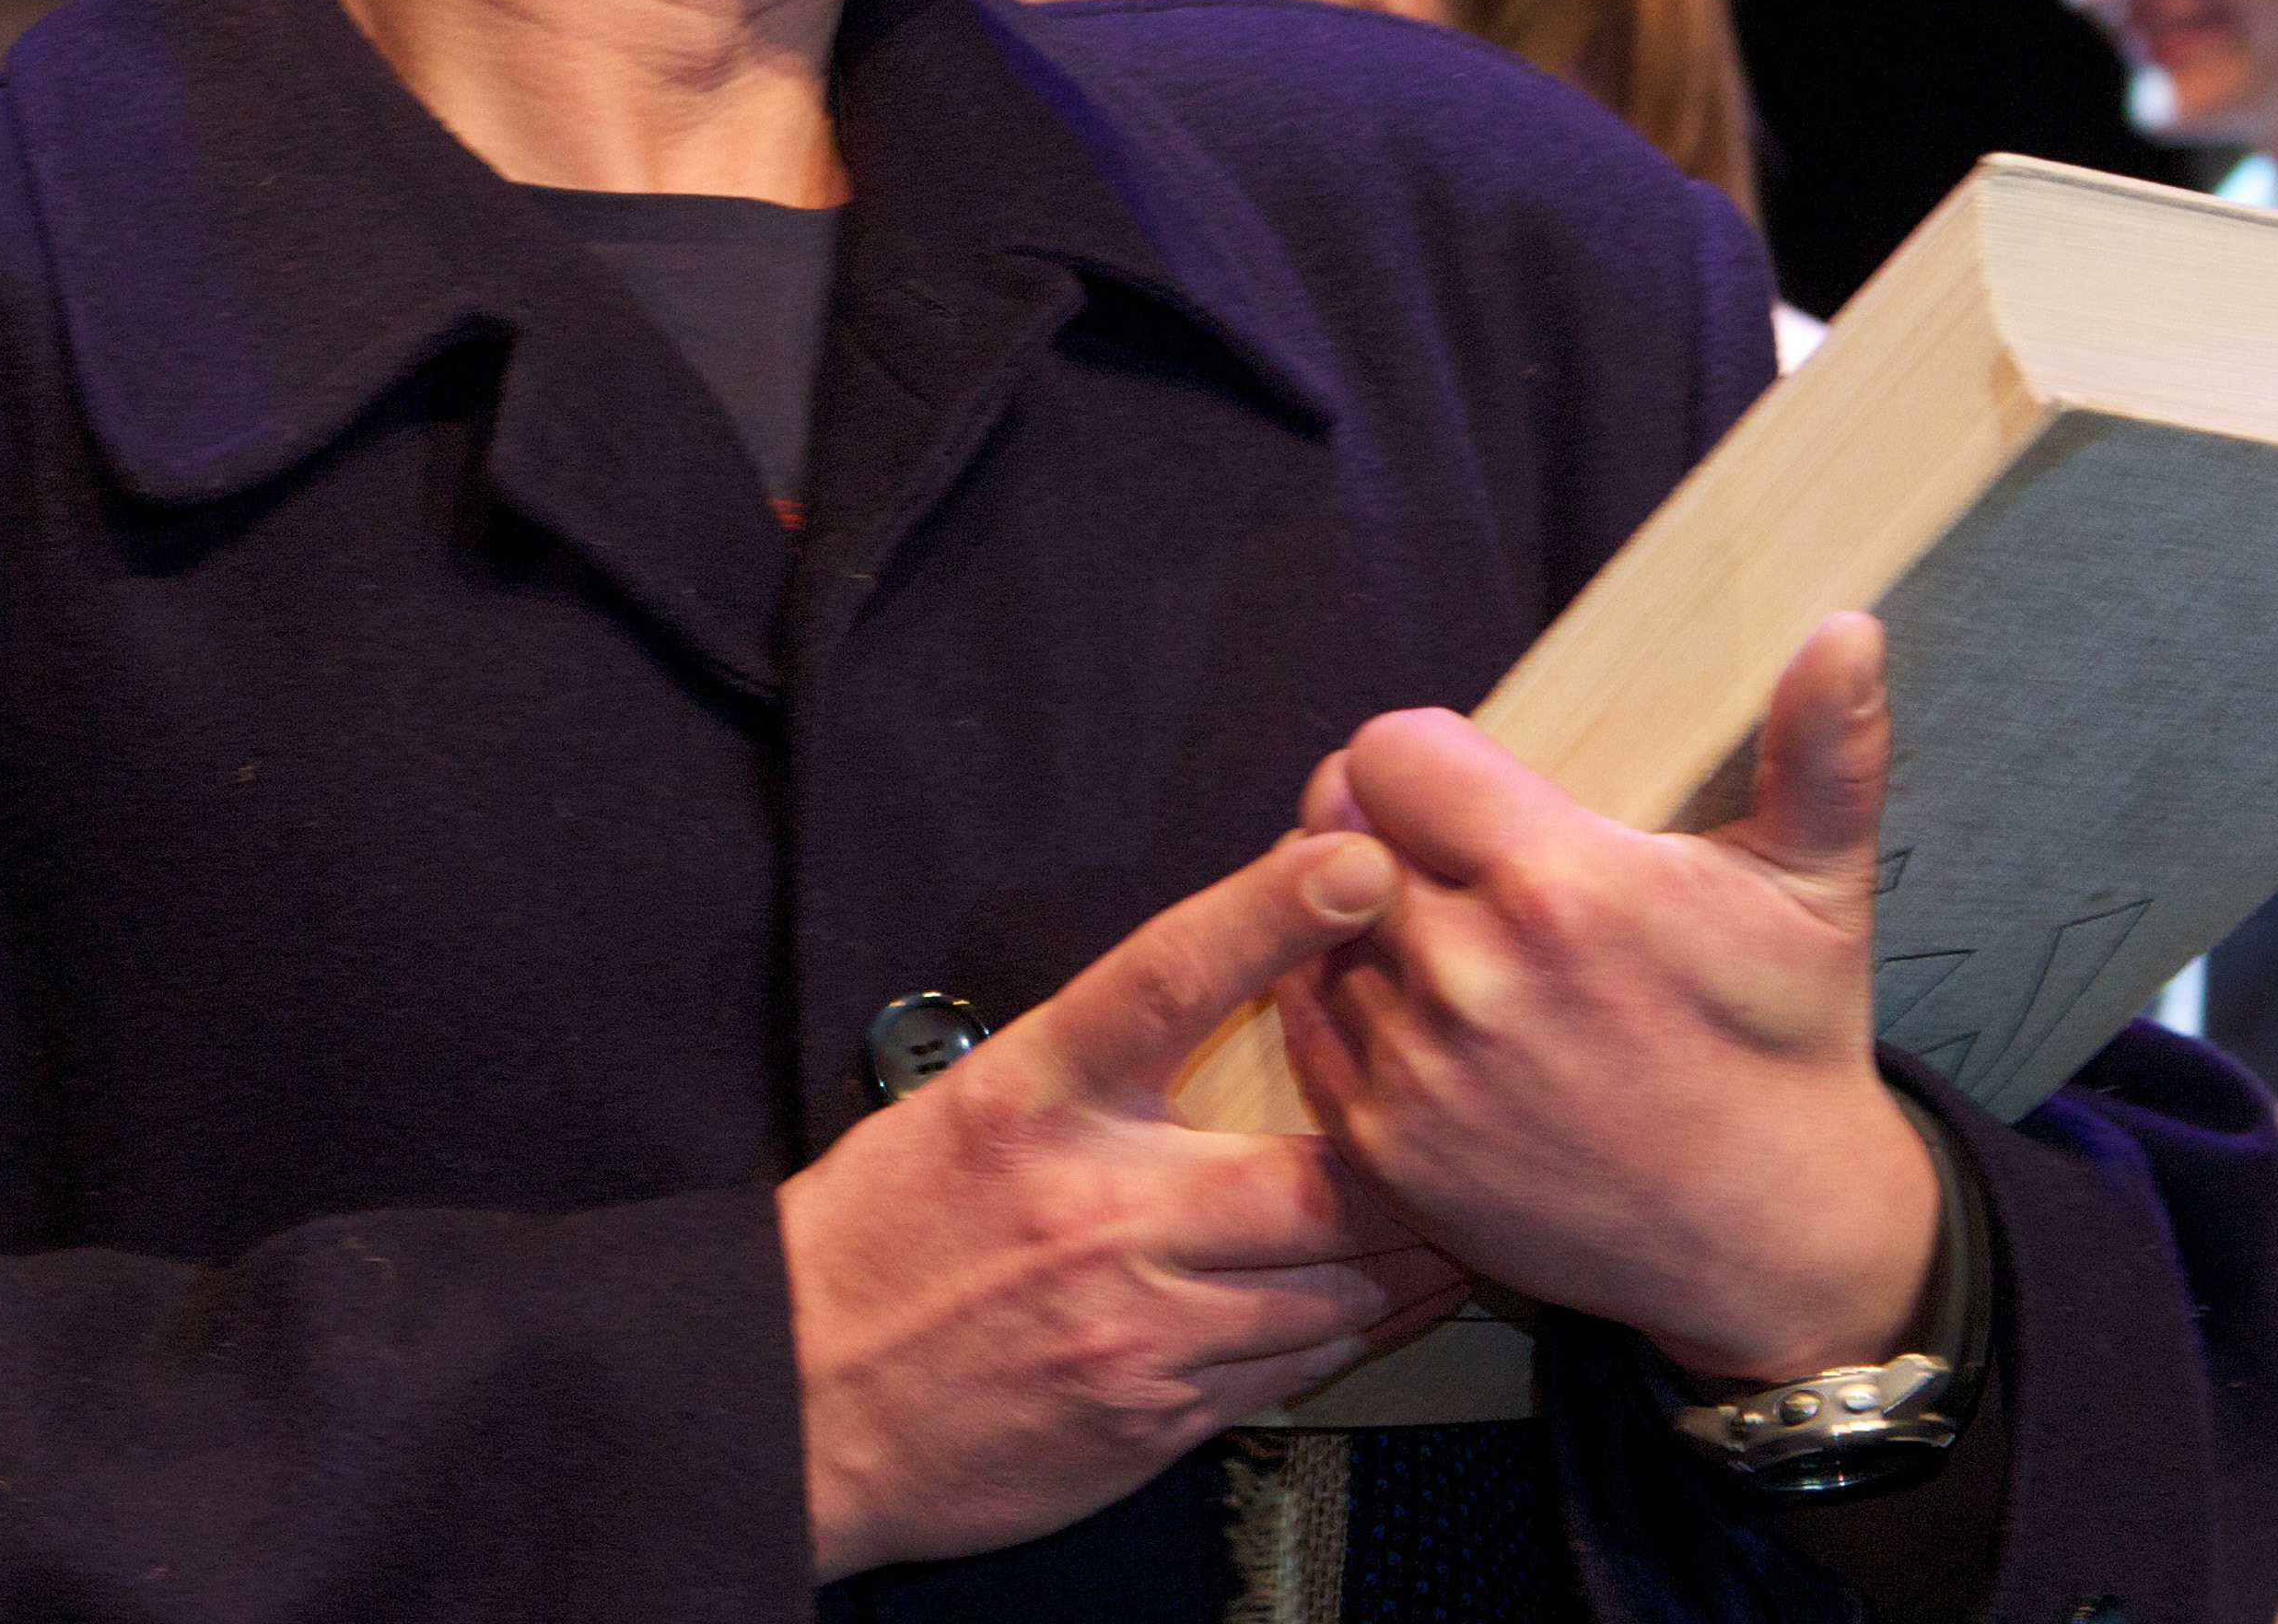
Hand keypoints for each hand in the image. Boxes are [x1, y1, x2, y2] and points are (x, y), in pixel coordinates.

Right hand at [778, 830, 1471, 1577]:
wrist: (799, 1399)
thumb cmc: (891, 1232)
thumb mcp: (981, 1104)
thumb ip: (1100, 1052)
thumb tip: (1233, 973)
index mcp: (1033, 1098)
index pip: (1163, 979)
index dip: (1269, 912)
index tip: (1358, 859)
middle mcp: (1091, 1206)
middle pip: (1311, 1180)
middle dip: (1409, 1164)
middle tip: (1477, 1119)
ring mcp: (1128, 1325)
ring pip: (1329, 1289)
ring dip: (1406, 1260)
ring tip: (1463, 1221)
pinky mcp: (1151, 1418)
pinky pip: (1291, 1370)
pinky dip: (1350, 1330)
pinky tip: (1383, 1301)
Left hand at [1279, 611, 1941, 1384]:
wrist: (1771, 1238)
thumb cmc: (1788, 1042)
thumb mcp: (1817, 886)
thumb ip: (1822, 745)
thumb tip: (1852, 625)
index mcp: (1558, 885)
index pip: (1389, 752)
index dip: (1424, 758)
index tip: (1467, 785)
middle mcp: (1469, 976)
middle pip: (1337, 830)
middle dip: (1383, 827)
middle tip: (1445, 854)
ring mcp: (1418, 1072)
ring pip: (1313, 932)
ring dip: (1357, 920)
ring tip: (1441, 936)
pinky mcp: (1385, 1153)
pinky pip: (1306, 1030)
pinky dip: (1340, 1005)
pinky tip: (1415, 1007)